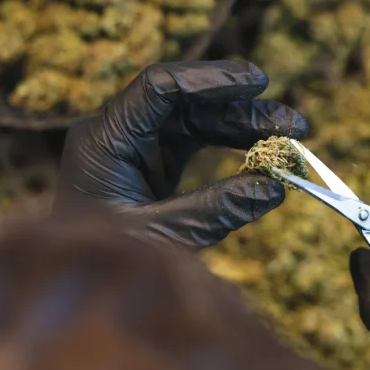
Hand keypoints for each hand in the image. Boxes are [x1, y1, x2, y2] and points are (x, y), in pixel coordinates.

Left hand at [56, 61, 308, 248]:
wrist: (75, 289)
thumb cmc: (103, 263)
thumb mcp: (160, 238)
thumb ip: (215, 210)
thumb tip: (276, 188)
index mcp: (105, 139)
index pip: (158, 88)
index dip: (209, 79)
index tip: (258, 83)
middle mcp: (118, 132)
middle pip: (186, 102)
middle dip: (241, 109)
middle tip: (293, 124)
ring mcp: (135, 145)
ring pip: (196, 120)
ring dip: (242, 126)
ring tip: (292, 137)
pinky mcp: (150, 161)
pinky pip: (194, 141)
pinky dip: (229, 146)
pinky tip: (264, 155)